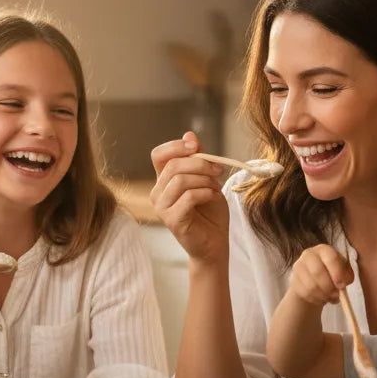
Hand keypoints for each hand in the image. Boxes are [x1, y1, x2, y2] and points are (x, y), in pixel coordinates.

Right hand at [149, 131, 229, 264]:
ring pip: (180, 180)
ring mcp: (162, 207)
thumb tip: (189, 134)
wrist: (215, 243)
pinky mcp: (172, 220)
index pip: (159, 155)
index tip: (195, 146)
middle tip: (218, 170)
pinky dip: (206, 193)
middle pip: (173, 165)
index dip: (175, 146)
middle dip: (200, 164)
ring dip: (204, 180)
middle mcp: (158, 193)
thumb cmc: (210, 212)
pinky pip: (189, 197)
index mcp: (164, 180)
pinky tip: (213, 198)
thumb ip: (199, 159)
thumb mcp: (208, 179)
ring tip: (215, 188)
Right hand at [288, 244, 352, 307]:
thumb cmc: (333, 274)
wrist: (315, 280)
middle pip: (318, 271)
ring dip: (323, 296)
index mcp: (324, 250)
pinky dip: (316, 299)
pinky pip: (305, 293)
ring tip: (330, 297)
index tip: (342, 286)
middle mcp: (309, 254)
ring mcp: (299, 267)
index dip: (337, 273)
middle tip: (336, 295)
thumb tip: (343, 284)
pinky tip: (321, 298)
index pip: (331, 258)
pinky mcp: (294, 280)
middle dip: (329, 287)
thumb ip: (347, 276)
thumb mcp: (344, 272)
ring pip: (311, 286)